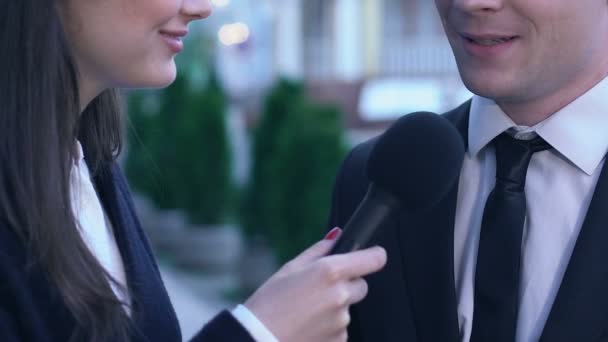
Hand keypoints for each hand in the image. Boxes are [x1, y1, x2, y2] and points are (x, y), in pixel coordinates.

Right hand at [244, 229, 386, 341]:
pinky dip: (329, 326)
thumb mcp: (290, 268)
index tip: (372, 255)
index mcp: (330, 272)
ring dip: (334, 307)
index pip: (373, 259)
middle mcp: (341, 295)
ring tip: (306, 312)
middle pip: (361, 285)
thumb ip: (319, 251)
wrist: (258, 340)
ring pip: (348, 308)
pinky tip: (307, 326)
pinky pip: (341, 329)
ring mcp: (342, 321)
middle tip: (320, 289)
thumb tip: (336, 237)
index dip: (374, 255)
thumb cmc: (269, 303)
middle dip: (347, 284)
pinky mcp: (339, 340)